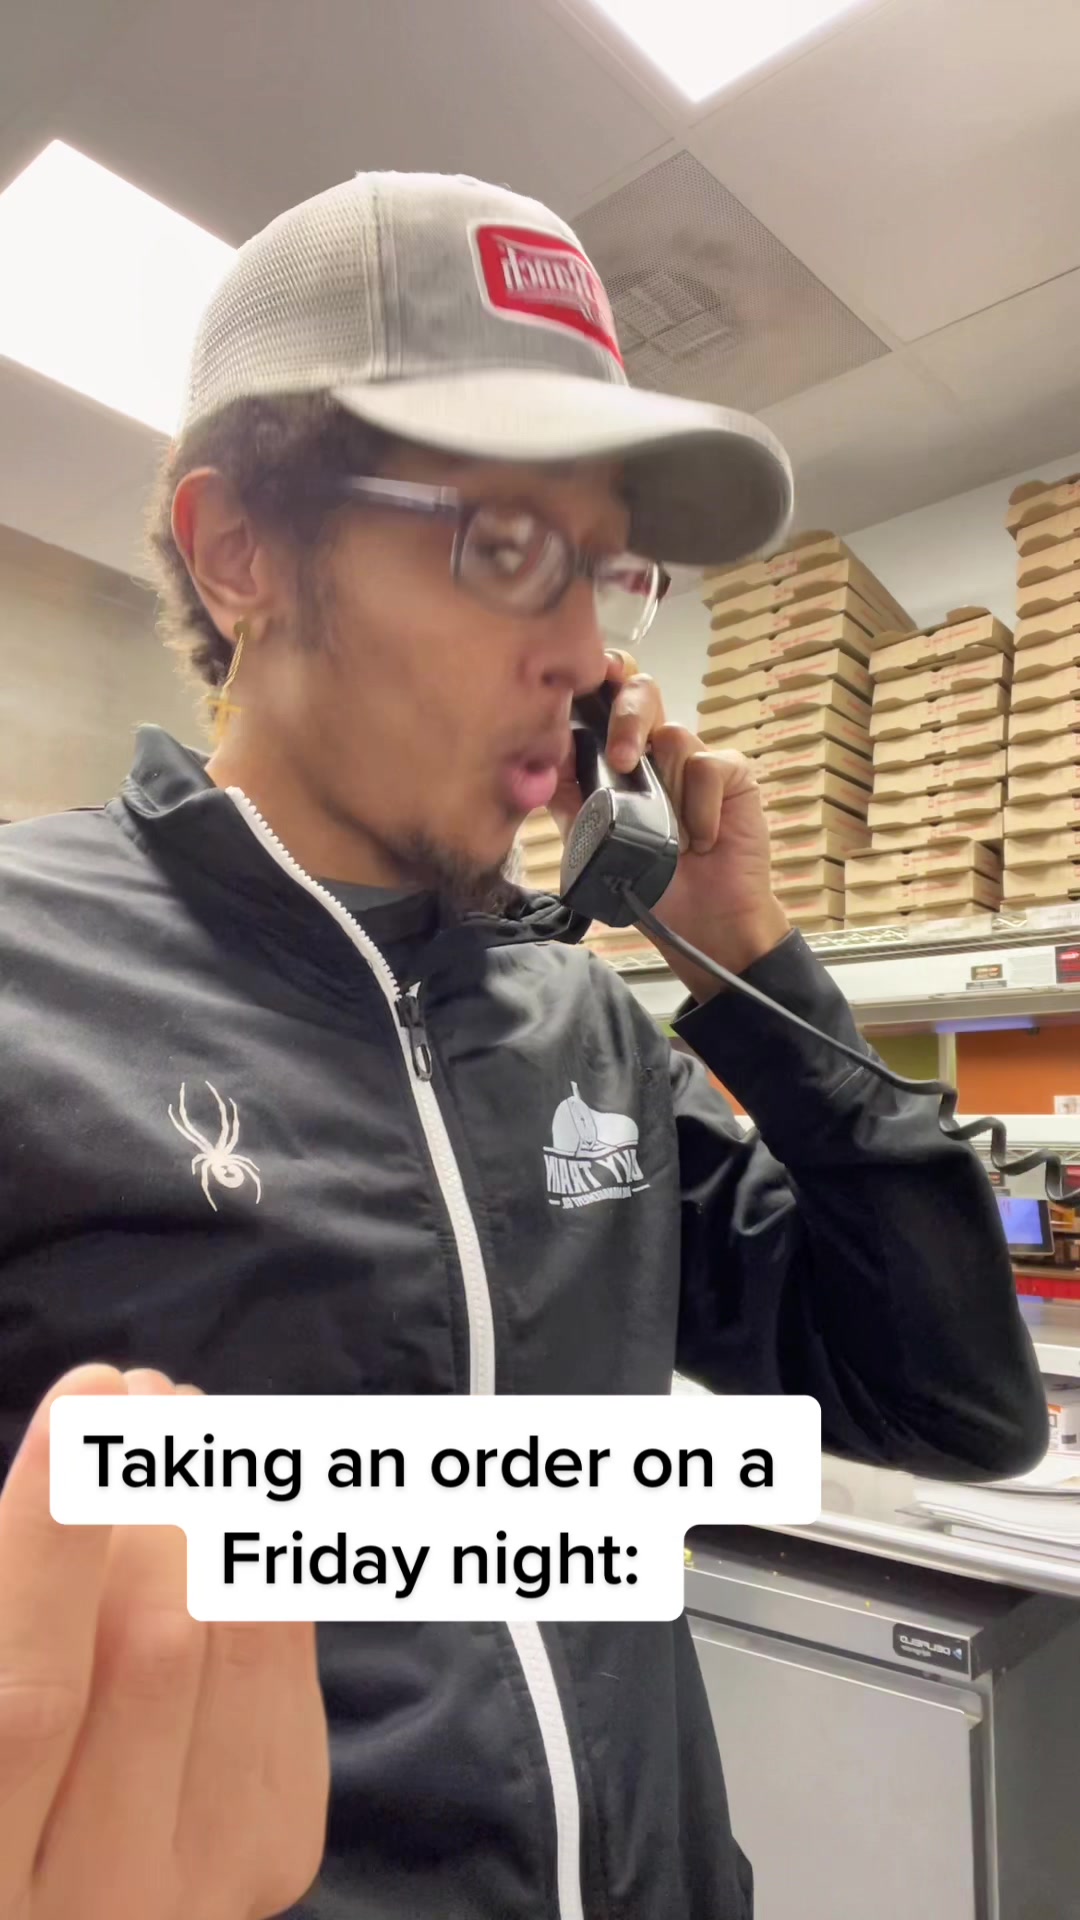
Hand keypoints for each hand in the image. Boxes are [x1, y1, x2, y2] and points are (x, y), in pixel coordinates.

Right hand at [0, 1364, 328, 1919]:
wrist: (67, 1916)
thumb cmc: (5, 1787)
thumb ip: (14, 1608)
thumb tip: (70, 1466)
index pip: (27, 1696)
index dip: (53, 1539)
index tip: (84, 1397)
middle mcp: (98, 1905)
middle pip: (149, 1659)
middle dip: (155, 1492)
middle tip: (145, 1388)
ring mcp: (203, 1886)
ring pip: (234, 1650)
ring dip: (219, 1503)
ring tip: (187, 1417)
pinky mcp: (274, 1851)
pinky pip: (281, 1671)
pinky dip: (258, 1560)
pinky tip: (231, 1495)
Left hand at [549, 652, 789, 1000]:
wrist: (699, 923)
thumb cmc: (646, 880)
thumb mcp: (589, 838)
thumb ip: (567, 794)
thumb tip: (542, 755)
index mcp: (617, 755)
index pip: (606, 698)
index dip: (600, 677)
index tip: (589, 675)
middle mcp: (654, 749)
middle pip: (642, 693)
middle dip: (628, 717)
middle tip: (623, 759)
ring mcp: (694, 759)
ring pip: (674, 737)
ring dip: (666, 793)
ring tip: (672, 839)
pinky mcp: (731, 773)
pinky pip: (708, 767)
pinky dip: (699, 810)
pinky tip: (701, 841)